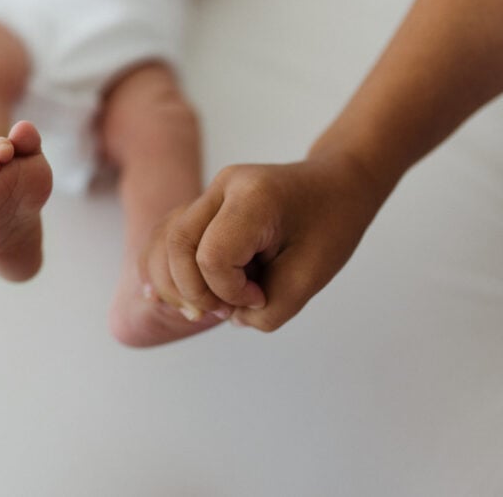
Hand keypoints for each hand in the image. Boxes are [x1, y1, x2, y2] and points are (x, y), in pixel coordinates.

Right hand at [143, 154, 387, 331]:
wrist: (337, 183)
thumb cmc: (333, 223)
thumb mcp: (314, 275)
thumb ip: (272, 308)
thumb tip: (232, 318)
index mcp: (254, 197)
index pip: (214, 256)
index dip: (229, 291)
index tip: (260, 298)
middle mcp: (223, 187)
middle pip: (178, 245)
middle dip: (193, 291)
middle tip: (225, 311)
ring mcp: (209, 193)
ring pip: (165, 241)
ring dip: (175, 283)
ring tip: (204, 307)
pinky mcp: (203, 206)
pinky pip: (168, 237)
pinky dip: (169, 269)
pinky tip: (175, 295)